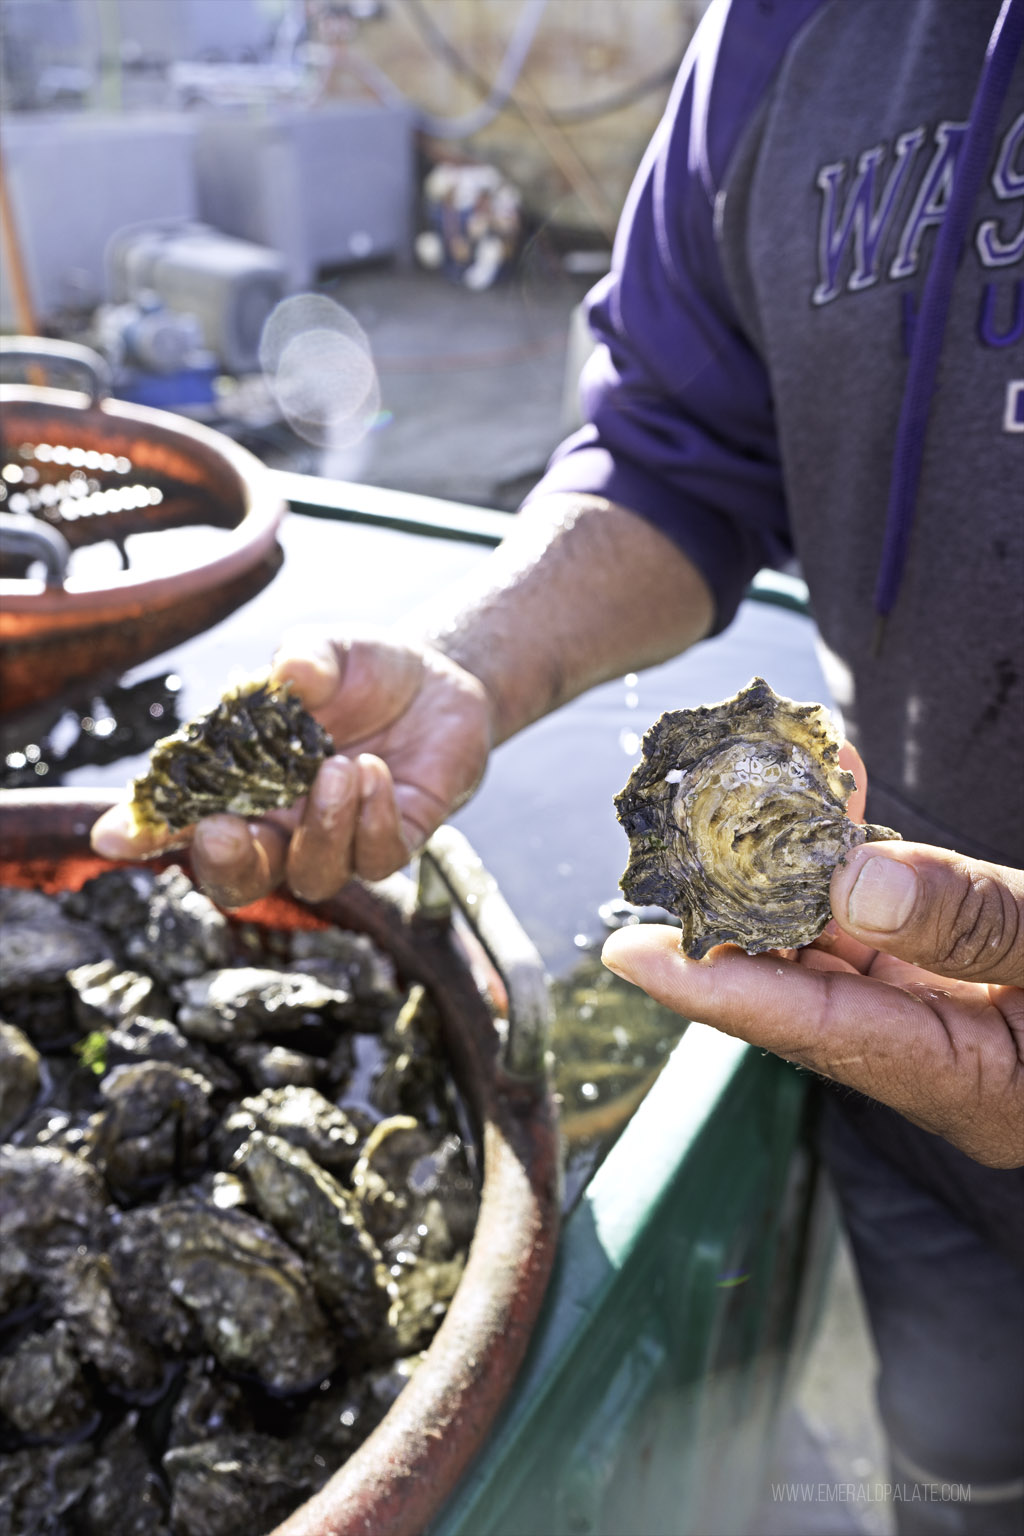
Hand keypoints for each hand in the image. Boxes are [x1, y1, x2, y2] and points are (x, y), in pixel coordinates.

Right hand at [91, 630, 492, 907]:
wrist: (437, 678)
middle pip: (241, 879)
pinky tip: (375, 770)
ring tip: (339, 766)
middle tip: (223, 828)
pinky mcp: (395, 840)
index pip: (185, 819)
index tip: (114, 835)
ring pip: (313, 876)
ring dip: (321, 827)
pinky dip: (372, 819)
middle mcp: (285, 823)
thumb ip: (304, 659)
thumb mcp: (327, 651)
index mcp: (244, 783)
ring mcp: (339, 839)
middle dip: (225, 864)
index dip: (147, 833)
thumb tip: (289, 672)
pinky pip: (377, 859)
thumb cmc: (362, 671)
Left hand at [602, 841, 1023, 1167]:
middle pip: (806, 990)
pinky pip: (884, 927)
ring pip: (839, 949)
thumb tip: (851, 883)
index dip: (715, 988)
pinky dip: (857, 867)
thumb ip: (975, 925)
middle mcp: (940, 1067)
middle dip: (738, 913)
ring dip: (795, 872)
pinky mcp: (956, 989)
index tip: (629, 954)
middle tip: (678, 846)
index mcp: (969, 1089)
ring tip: (754, 799)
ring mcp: (946, 1028)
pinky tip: (837, 800)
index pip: (815, 1032)